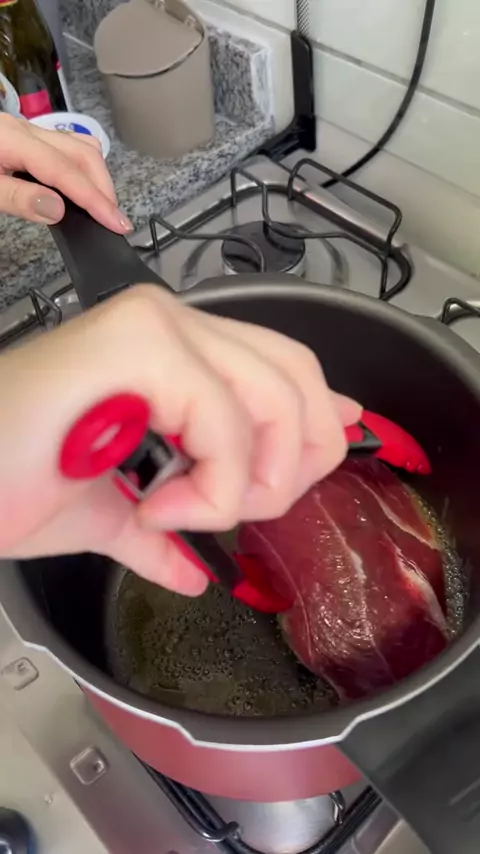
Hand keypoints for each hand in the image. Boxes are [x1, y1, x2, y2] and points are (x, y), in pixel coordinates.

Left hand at [0, 114, 131, 231]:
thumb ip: (17, 198)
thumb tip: (58, 209)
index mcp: (13, 139)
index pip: (65, 170)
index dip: (94, 198)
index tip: (116, 223)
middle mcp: (25, 129)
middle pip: (82, 152)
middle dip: (104, 187)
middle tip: (114, 220)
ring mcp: (28, 131)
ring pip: (79, 146)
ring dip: (97, 177)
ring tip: (102, 207)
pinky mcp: (28, 138)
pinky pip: (67, 147)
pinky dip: (83, 169)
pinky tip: (83, 188)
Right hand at [0, 285, 360, 594]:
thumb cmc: (9, 484)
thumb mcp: (108, 513)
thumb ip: (169, 523)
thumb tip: (196, 568)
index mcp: (171, 350)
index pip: (284, 367)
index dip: (319, 413)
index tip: (327, 454)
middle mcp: (170, 324)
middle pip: (297, 377)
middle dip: (294, 462)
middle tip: (243, 510)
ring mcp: (155, 327)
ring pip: (276, 397)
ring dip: (249, 478)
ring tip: (187, 509)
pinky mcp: (136, 346)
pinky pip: (224, 419)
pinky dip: (212, 481)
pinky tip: (160, 503)